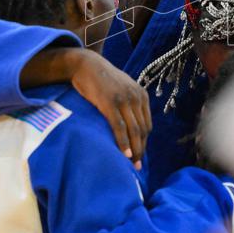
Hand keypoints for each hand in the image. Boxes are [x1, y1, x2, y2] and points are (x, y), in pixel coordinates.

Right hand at [66, 48, 151, 168]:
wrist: (86, 65)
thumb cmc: (101, 80)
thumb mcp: (122, 89)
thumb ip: (129, 104)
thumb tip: (130, 126)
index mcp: (141, 95)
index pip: (147, 124)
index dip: (144, 142)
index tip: (140, 156)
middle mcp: (136, 97)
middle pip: (143, 130)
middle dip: (141, 149)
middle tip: (137, 167)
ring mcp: (124, 100)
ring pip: (134, 130)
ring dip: (134, 150)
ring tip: (131, 164)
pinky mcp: (110, 103)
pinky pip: (120, 127)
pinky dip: (124, 142)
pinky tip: (124, 154)